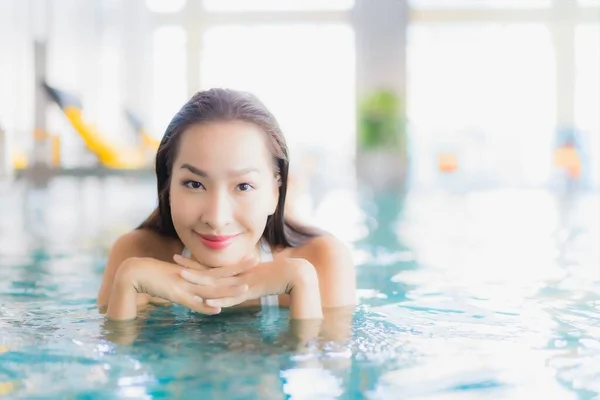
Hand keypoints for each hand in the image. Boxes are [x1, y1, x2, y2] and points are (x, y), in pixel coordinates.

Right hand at [105, 256, 254, 320]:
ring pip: (211, 289)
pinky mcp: (176, 295)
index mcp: (195, 273)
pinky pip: (193, 303)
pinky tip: (216, 310)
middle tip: (257, 260)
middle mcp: (193, 278)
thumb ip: (191, 283)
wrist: (136, 273)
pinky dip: (204, 307)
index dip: (236, 265)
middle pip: (220, 274)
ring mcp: (186, 286)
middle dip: (239, 269)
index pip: (219, 268)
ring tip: (245, 289)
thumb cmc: (156, 277)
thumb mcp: (178, 279)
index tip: (251, 257)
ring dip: (228, 290)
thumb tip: (201, 290)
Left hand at [177, 257, 322, 318]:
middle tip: (174, 260)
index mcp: (237, 272)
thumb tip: (239, 283)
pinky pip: (231, 298)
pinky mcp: (250, 291)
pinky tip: (206, 302)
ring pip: (216, 283)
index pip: (213, 268)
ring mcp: (242, 283)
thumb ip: (246, 280)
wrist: (294, 274)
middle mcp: (237, 275)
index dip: (197, 264)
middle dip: (191, 267)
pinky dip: (219, 300)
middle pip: (210, 272)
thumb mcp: (258, 278)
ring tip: (181, 277)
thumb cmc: (279, 276)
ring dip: (199, 281)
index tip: (182, 258)